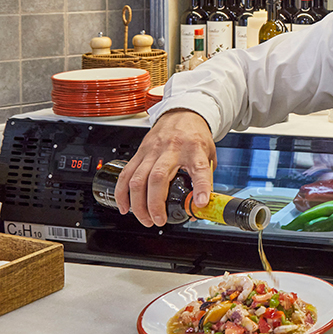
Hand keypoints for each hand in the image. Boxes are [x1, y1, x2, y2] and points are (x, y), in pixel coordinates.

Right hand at [113, 109, 214, 226]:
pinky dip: (122, 193)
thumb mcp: (209, 154)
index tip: (199, 203)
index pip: (199, 169)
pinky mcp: (139, 152)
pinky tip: (125, 207)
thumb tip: (200, 205)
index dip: (201, 187)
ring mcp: (152, 150)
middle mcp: (171, 149)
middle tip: (159, 220)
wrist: (183, 113)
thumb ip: (206, 178)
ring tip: (145, 219)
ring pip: (138, 178)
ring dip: (138, 204)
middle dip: (155, 204)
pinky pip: (126, 174)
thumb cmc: (196, 135)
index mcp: (194, 149)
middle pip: (158, 177)